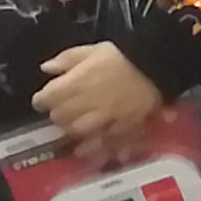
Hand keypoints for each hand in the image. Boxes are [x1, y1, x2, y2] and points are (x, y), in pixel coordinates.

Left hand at [31, 42, 166, 154]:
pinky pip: (104, 142)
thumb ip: (66, 59)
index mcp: (75, 83)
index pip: (46, 98)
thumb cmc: (123, 55)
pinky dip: (96, 148)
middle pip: (60, 118)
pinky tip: (91, 150)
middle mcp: (85, 104)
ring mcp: (104, 118)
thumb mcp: (92, 49)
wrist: (158, 65)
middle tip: (62, 112)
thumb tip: (46, 69)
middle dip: (58, 115)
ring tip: (75, 129)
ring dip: (73, 131)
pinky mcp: (121, 127)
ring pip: (78, 132)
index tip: (44, 99)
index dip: (42, 100)